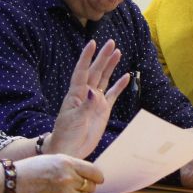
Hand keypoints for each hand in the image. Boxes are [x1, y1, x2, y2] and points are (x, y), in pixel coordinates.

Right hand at [14, 154, 103, 192]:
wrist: (13, 184)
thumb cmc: (33, 169)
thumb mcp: (55, 159)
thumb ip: (74, 166)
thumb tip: (92, 176)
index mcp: (68, 163)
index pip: (94, 172)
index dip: (97, 177)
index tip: (97, 179)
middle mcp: (69, 178)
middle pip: (91, 186)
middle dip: (86, 186)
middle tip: (74, 184)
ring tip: (61, 190)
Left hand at [44, 40, 129, 158]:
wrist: (69, 150)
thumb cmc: (66, 135)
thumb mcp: (75, 120)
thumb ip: (86, 105)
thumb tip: (94, 90)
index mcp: (76, 94)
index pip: (82, 71)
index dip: (87, 57)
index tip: (92, 43)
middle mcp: (86, 94)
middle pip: (95, 71)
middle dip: (103, 57)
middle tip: (111, 43)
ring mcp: (95, 102)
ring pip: (104, 79)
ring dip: (110, 66)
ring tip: (118, 52)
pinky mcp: (103, 110)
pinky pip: (112, 95)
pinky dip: (119, 86)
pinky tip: (126, 76)